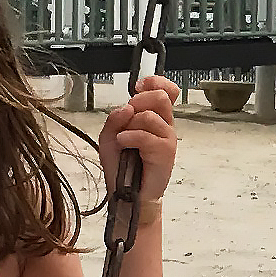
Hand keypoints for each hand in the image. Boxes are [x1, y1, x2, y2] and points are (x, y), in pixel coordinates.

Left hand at [98, 77, 179, 208]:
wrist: (127, 194)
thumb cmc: (122, 167)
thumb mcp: (109, 137)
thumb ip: (114, 119)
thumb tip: (126, 108)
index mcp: (154, 118)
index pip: (166, 90)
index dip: (154, 82)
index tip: (138, 88)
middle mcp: (164, 126)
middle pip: (162, 97)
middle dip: (140, 101)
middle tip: (129, 115)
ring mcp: (166, 139)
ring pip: (150, 115)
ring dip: (131, 124)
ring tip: (124, 138)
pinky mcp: (165, 153)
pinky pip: (146, 135)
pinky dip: (129, 136)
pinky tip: (124, 143)